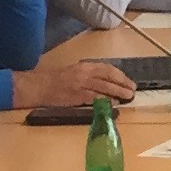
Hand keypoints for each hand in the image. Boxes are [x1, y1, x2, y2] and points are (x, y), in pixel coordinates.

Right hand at [12, 57, 137, 111]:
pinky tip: (113, 104)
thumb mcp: (73, 71)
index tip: (128, 81)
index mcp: (84, 66)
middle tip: (133, 89)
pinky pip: (94, 98)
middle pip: (109, 76)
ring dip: (118, 92)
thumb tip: (104, 81)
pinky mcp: (76, 96)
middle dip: (123, 83)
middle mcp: (84, 73)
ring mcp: (80, 85)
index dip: (120, 75)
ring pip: (104, 87)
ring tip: (128, 96)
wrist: (37, 87)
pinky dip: (105, 101)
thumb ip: (88, 75)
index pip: (107, 68)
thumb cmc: (54, 80)